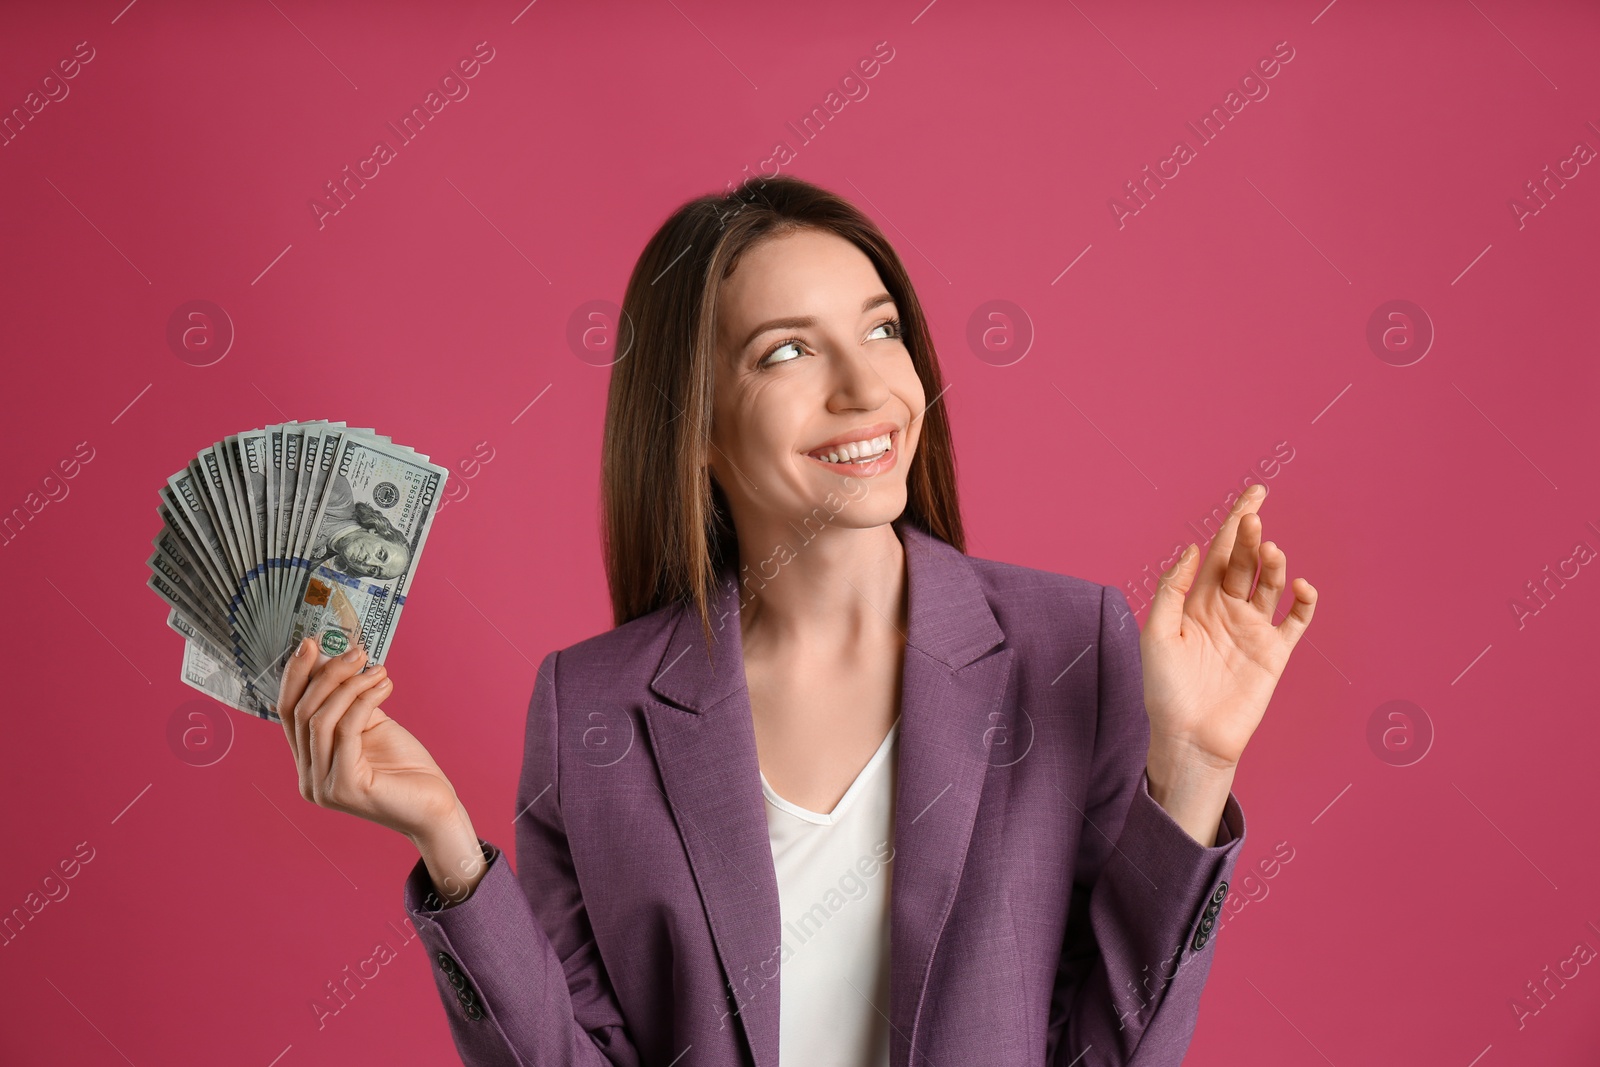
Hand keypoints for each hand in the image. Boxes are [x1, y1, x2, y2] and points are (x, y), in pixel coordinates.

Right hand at [276, 638, 460, 840]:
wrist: (435, 809)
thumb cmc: (405, 768)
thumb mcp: (370, 726)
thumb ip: (348, 701)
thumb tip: (331, 657)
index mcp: (309, 763)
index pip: (288, 712)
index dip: (296, 675)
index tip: (312, 642)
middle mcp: (307, 778)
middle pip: (300, 712)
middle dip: (327, 674)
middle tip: (356, 650)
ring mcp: (322, 787)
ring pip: (320, 719)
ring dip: (349, 684)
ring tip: (377, 668)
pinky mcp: (345, 787)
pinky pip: (346, 731)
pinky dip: (364, 701)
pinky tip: (384, 686)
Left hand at [1140, 483, 1317, 771]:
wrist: (1189, 739)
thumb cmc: (1165, 690)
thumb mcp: (1156, 633)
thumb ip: (1173, 589)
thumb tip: (1193, 548)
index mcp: (1198, 600)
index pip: (1221, 551)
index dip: (1236, 521)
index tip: (1254, 493)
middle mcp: (1228, 609)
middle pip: (1245, 561)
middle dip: (1251, 536)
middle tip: (1255, 519)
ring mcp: (1253, 630)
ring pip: (1270, 584)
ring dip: (1272, 564)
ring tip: (1269, 551)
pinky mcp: (1274, 654)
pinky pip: (1296, 620)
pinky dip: (1304, 601)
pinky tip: (1299, 585)